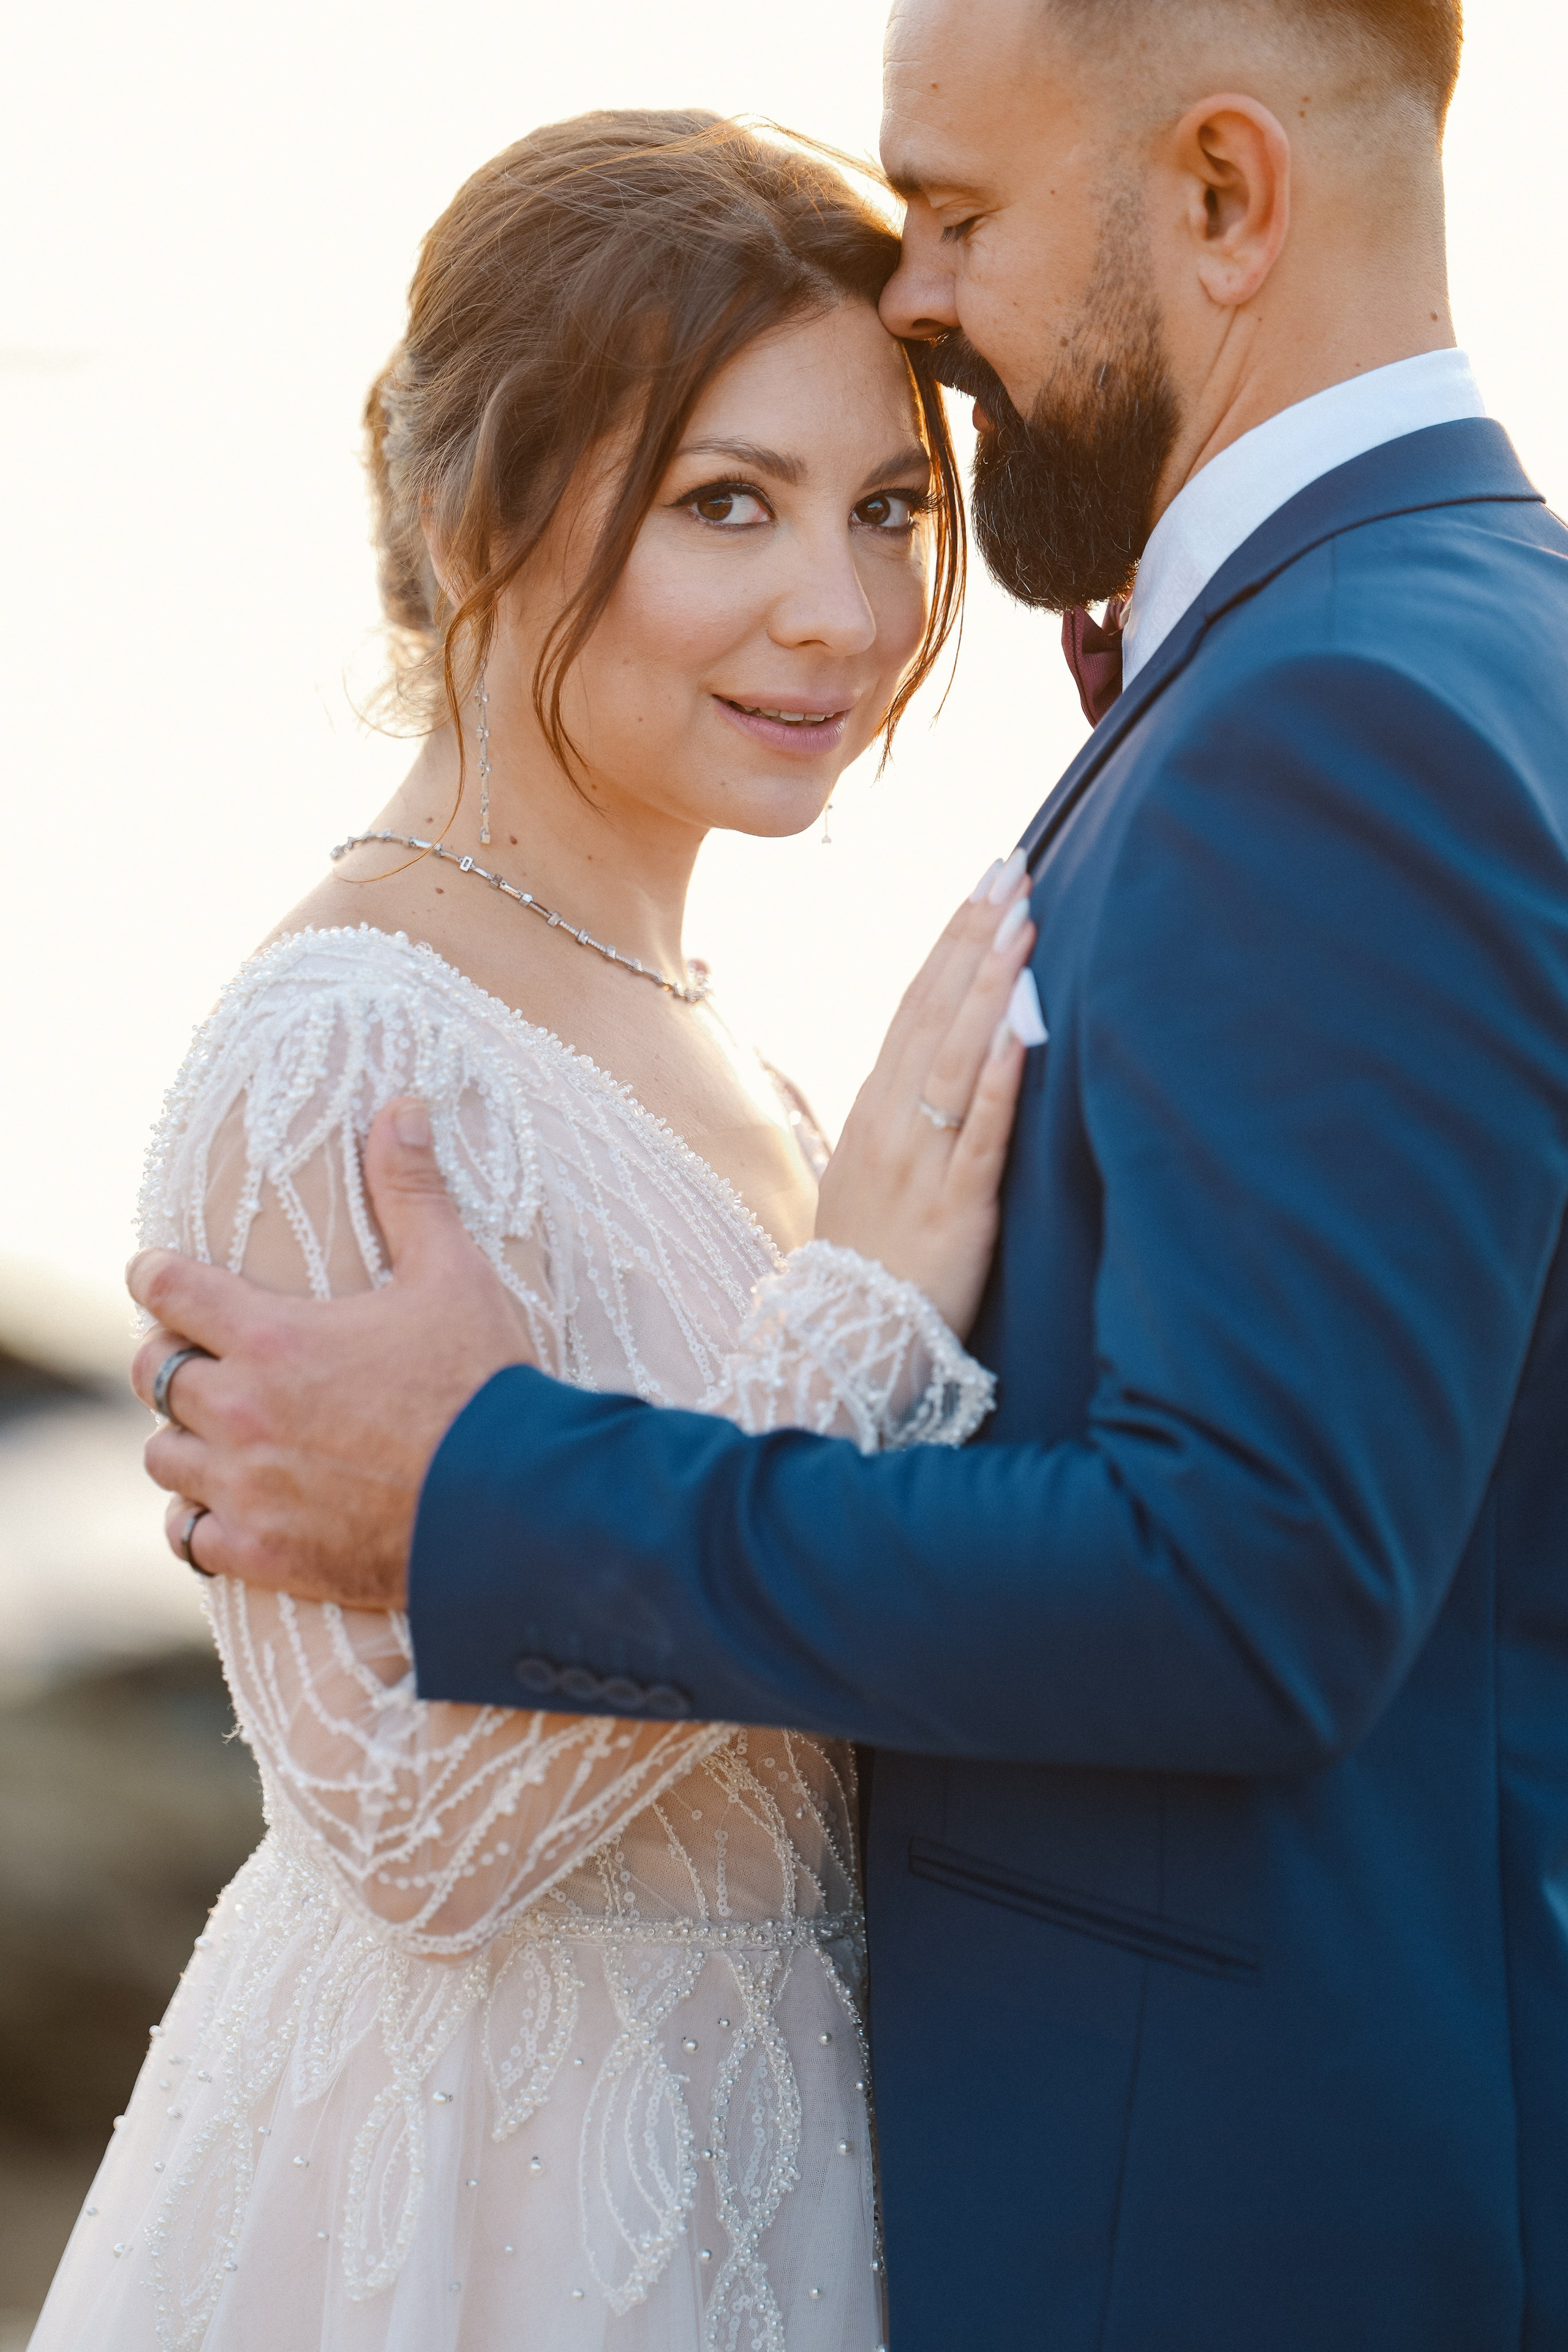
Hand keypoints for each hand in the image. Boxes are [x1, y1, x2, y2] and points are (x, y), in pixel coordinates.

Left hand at [129, 1100, 528, 1607]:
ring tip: (210, 1433)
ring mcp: (247, 1489)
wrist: (510, 1504)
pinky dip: (199, 1519)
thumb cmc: (482, 1383)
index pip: (169, 1290)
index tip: (155, 1270)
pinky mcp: (265, 1553)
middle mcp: (242, 1413)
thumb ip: (411, 1191)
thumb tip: (404, 1105)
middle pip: (155, 1375)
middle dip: (168, 1358)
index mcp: (274, 1338)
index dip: (156, 1274)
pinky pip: (190, 1537)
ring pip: (164, 1458)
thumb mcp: (452, 1274)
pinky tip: (224, 1507)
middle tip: (191, 1354)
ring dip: (183, 1440)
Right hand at [813, 851, 1040, 1337]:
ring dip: (990, 986)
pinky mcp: (957, 1210)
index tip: (985, 884)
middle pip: (934, 1012)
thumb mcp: (872, 1174)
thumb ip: (904, 1118)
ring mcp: (921, 1164)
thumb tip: (938, 1065)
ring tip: (1023, 922)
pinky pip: (979, 1135)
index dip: (951, 942)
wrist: (844, 1349)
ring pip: (955, 1058)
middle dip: (975, 937)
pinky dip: (997, 1079)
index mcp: (874, 1110)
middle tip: (1012, 867)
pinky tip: (1018, 1030)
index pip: (914, 1005)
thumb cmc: (871, 1264)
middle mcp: (892, 1124)